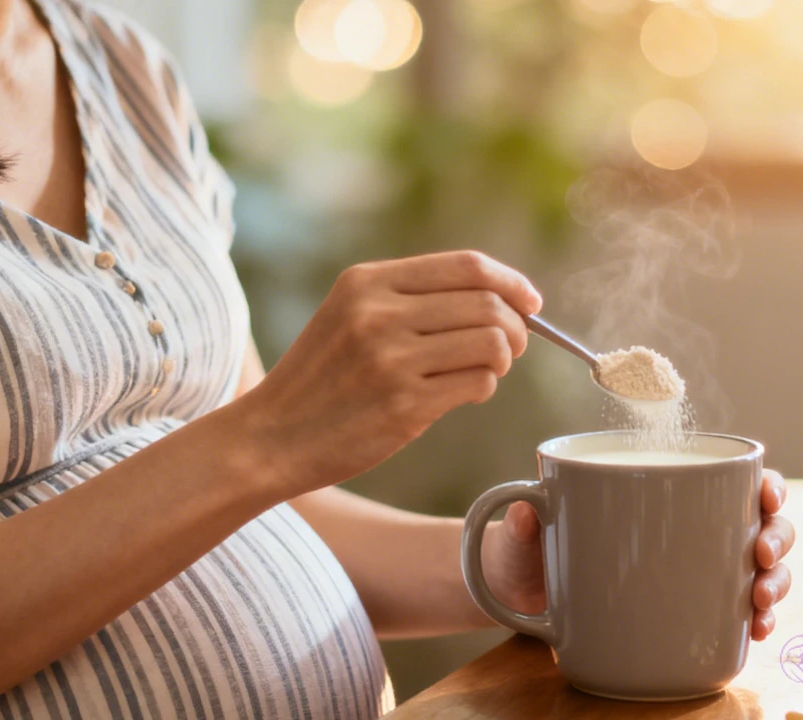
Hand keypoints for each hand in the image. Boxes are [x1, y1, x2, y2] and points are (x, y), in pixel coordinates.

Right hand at [243, 251, 541, 496]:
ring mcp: (391, 360)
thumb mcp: (347, 315)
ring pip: (491, 342)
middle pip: (488, 303)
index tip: (530, 302)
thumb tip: (496, 298)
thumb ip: (408, 298)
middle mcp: (379, 314)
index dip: (511, 282)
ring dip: (503, 359)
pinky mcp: (404, 406)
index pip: (467, 266)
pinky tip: (463, 393)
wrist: (272, 437)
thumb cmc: (319, 380)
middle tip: (512, 347)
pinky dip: (483, 387)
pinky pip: (478, 384)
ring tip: (485, 370)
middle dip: (516, 326)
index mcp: (366, 282)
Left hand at [482, 468, 795, 639]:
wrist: (520, 591)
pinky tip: (756, 630)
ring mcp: (695, 569)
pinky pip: (739, 612)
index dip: (765, 483)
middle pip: (760, 521)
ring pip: (761, 568)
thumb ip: (520, 520)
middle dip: (777, 537)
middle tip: (758, 556)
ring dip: (775, 583)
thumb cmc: (531, 544)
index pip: (731, 477)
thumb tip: (524, 507)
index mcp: (662, 489)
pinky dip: (757, 620)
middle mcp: (690, 525)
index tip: (767, 495)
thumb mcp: (524, 531)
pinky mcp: (691, 610)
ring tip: (759, 603)